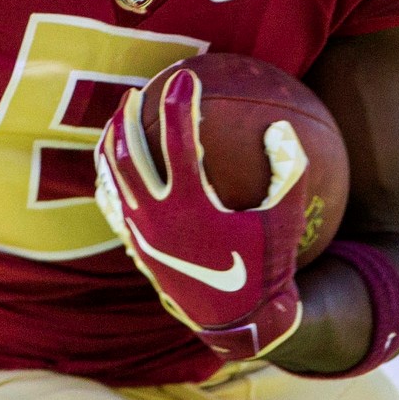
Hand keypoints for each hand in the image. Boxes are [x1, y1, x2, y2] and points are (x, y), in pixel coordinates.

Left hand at [93, 68, 313, 360]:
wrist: (239, 323)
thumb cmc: (267, 268)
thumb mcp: (285, 218)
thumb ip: (288, 169)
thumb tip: (279, 127)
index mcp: (192, 206)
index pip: (177, 140)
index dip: (179, 102)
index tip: (184, 76)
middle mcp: (157, 218)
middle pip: (128, 153)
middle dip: (128, 116)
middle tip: (138, 91)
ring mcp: (141, 234)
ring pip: (112, 176)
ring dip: (112, 142)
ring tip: (118, 119)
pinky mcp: (136, 248)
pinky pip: (112, 204)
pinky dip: (110, 177)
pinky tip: (114, 165)